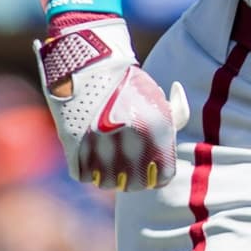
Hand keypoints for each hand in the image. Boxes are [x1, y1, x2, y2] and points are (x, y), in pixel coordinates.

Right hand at [34, 18, 190, 190]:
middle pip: (133, 185)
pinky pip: (82, 174)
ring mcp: (100, 144)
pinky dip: (86, 168)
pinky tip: (92, 155)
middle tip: (129, 169)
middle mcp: (129, 141)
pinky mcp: (73, 144)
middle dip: (133, 179)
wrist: (92, 65)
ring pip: (106, 183)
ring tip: (110, 162)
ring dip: (108, 176)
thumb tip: (174, 138)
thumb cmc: (130, 84)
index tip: (152, 170)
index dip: (157, 175)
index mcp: (156, 131)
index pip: (162, 177)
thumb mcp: (159, 100)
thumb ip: (176, 119)